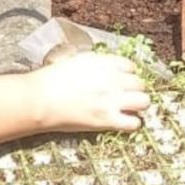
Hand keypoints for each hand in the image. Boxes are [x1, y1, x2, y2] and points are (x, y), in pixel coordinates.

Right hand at [29, 52, 149, 132]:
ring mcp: (112, 100)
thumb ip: (96, 63)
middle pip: (140, 83)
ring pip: (144, 101)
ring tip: (128, 109)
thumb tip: (105, 68)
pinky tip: (123, 122)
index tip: (121, 80)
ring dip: (138, 105)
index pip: (130, 66)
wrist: (40, 99)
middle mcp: (112, 79)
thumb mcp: (76, 60)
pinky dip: (132, 123)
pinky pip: (134, 123)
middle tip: (125, 96)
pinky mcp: (107, 120)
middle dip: (134, 89)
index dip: (126, 74)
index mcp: (104, 62)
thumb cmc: (52, 79)